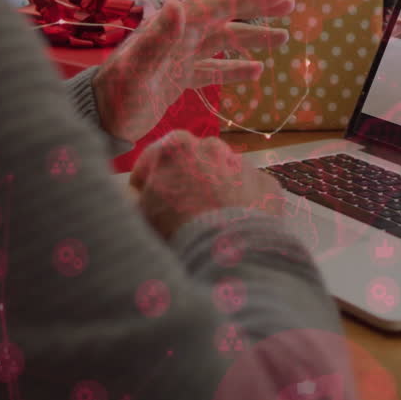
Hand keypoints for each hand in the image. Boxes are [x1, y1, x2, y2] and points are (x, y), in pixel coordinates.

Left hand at [92, 0, 294, 142]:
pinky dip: (234, 68)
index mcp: (173, 28)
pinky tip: (256, 71)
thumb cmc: (116, 96)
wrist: (98, 120)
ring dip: (252, 37)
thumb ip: (157, 39)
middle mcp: (179, 37)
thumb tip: (179, 5)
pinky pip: (213, 69)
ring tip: (283, 38)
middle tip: (290, 4)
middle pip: (224, 16)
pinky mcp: (178, 79)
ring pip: (223, 41)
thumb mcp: (136, 69)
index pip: (217, 4)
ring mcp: (179, 57)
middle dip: (256, 8)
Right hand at [130, 131, 284, 239]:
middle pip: (191, 163)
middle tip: (181, 213)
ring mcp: (243, 164)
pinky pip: (250, 192)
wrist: (230, 253)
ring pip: (223, 175)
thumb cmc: (176, 230)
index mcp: (175, 146)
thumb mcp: (139, 214)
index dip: (145, 183)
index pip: (152, 160)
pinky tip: (235, 227)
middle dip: (185, 182)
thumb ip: (133, 199)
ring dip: (216, 191)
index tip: (145, 202)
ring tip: (211, 224)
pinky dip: (243, 205)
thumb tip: (135, 197)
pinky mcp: (267, 184)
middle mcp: (212, 146)